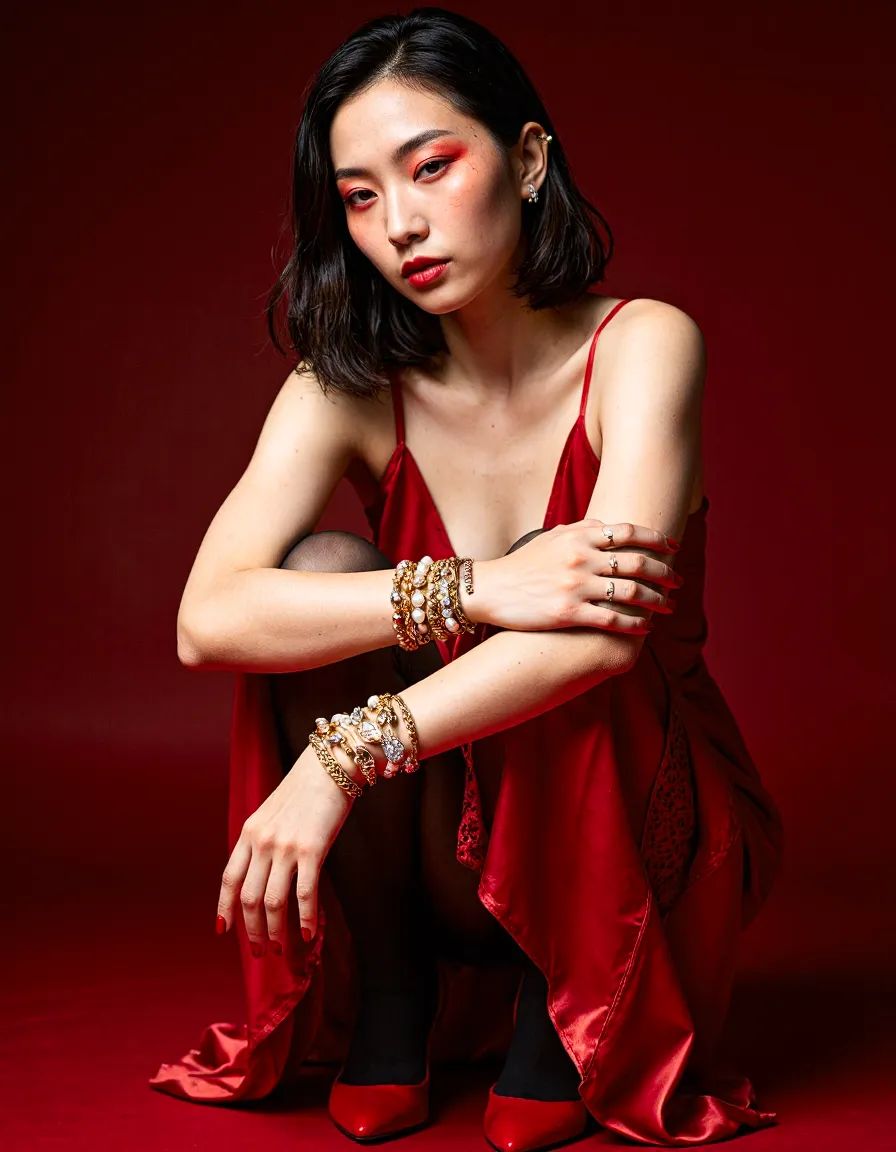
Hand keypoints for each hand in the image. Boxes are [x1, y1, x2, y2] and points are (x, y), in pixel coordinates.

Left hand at [216, 743, 356, 952]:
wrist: (330, 767)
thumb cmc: (304, 791)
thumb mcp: (271, 814)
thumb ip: (261, 841)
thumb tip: (259, 875)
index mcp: (248, 833)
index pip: (228, 879)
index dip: (225, 908)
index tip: (224, 930)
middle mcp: (261, 842)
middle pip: (248, 898)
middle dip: (252, 930)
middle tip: (260, 951)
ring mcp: (285, 847)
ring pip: (273, 902)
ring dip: (275, 931)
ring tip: (281, 948)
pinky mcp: (312, 850)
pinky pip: (305, 894)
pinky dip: (305, 920)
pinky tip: (307, 934)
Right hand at [471, 518, 683, 633]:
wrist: (490, 589)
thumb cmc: (522, 564)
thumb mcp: (551, 537)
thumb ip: (582, 529)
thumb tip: (608, 525)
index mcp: (578, 536)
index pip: (629, 532)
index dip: (657, 539)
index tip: (673, 548)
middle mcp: (580, 558)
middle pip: (638, 563)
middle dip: (665, 573)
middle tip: (678, 581)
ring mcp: (575, 586)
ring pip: (631, 593)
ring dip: (657, 601)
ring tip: (668, 608)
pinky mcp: (568, 613)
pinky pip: (612, 620)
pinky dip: (635, 625)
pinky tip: (646, 629)